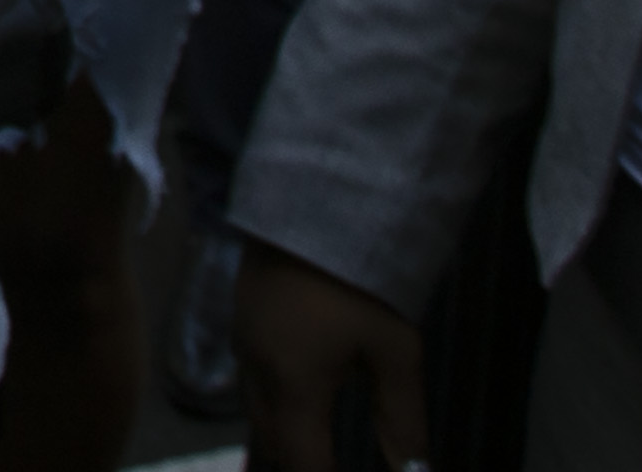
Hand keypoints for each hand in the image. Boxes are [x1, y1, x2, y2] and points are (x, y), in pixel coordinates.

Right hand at [235, 243, 426, 471]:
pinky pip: (251, 380)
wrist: (314, 197)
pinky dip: (275, 402)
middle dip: (304, 465)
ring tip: (320, 444)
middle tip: (334, 462)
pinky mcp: (240, 317)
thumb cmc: (360, 276)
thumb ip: (402, 416)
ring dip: (286, 435)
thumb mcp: (395, 349)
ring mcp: (242, 343)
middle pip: (275, 444)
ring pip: (257, 413)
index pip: (305, 466)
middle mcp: (257, 373)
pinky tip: (302, 392)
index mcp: (293, 386)